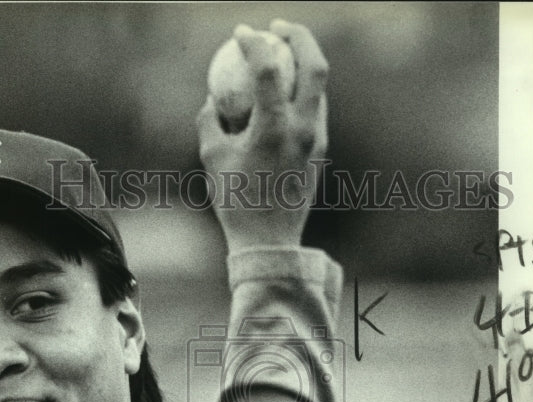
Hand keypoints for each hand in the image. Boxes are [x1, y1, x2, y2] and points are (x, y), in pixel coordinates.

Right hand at [197, 21, 328, 251]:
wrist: (268, 242)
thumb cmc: (234, 202)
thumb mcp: (212, 159)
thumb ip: (210, 121)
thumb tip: (213, 97)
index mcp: (274, 127)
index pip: (268, 67)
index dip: (253, 42)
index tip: (240, 33)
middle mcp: (303, 128)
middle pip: (315, 64)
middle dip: (298, 36)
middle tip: (277, 28)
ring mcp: (317, 139)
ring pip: (319, 87)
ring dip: (302, 65)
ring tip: (281, 59)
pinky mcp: (321, 151)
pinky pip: (316, 111)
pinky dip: (301, 94)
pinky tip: (284, 96)